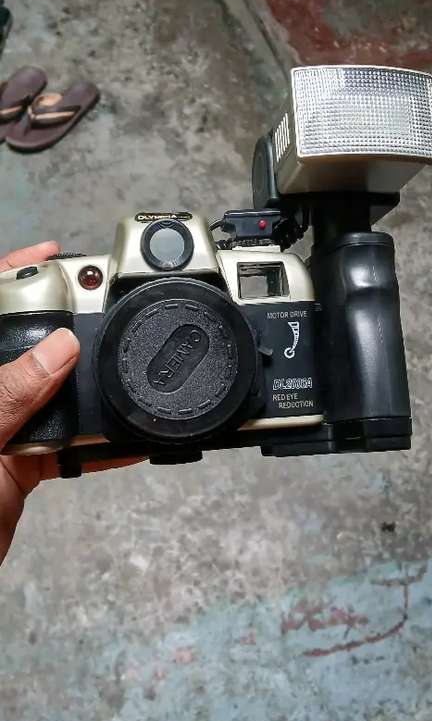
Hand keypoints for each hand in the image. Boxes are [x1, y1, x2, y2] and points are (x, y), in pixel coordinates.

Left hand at [0, 242, 144, 565]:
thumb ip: (11, 391)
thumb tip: (63, 347)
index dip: (15, 274)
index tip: (54, 255)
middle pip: (28, 347)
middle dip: (69, 329)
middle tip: (110, 313)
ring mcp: (2, 429)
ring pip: (54, 394)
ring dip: (90, 389)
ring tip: (127, 370)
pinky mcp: (22, 465)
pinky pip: (70, 444)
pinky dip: (102, 444)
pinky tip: (129, 438)